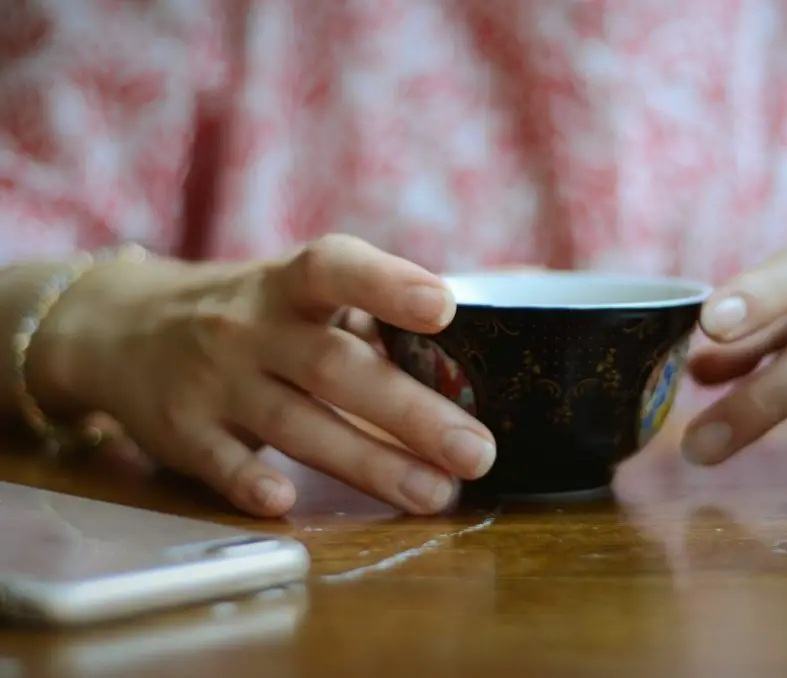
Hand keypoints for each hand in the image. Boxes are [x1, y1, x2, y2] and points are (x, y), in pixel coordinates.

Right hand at [51, 235, 495, 516]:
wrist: (122, 326)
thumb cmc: (250, 311)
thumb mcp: (301, 287)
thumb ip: (382, 299)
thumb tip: (510, 298)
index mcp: (290, 284)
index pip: (335, 268)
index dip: (388, 284)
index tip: (444, 308)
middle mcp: (252, 326)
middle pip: (336, 368)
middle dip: (410, 413)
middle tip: (478, 451)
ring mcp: (213, 379)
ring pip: (296, 423)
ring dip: (369, 463)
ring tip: (437, 494)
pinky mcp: (180, 429)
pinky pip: (216, 460)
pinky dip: (248, 481)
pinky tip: (289, 505)